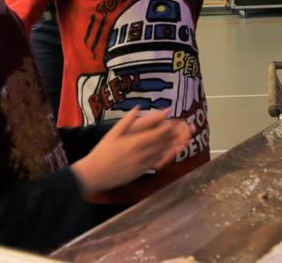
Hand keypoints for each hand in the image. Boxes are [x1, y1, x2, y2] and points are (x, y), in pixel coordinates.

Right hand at [72, 107, 191, 193]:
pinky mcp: (141, 171)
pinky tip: (174, 152)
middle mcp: (141, 153)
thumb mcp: (112, 132)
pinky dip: (167, 156)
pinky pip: (158, 163)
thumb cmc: (102, 151)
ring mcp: (142, 163)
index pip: (156, 133)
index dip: (168, 126)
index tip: (176, 121)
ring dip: (175, 145)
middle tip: (187, 128)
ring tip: (186, 139)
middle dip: (176, 135)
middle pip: (163, 142)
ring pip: (163, 152)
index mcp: (134, 141)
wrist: (95, 174)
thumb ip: (127, 120)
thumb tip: (138, 108)